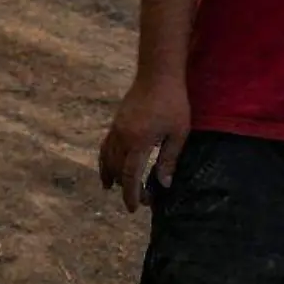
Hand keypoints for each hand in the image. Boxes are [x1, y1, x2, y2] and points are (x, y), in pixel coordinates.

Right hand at [97, 76, 190, 212]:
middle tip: (142, 199)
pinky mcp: (116, 123)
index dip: (132, 194)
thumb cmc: (174, 103)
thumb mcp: (178, 132)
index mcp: (139, 142)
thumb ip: (169, 159)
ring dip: (113, 177)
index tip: (135, 208)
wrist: (158, 75)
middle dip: (128, 188)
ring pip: (108, 160)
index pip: (131, 176)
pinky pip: (105, 147)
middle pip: (119, 170)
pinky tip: (107, 171)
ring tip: (120, 189)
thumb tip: (163, 184)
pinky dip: (104, 162)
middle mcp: (123, 137)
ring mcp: (116, 129)